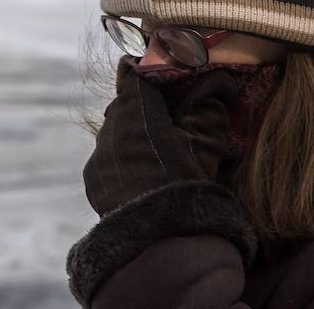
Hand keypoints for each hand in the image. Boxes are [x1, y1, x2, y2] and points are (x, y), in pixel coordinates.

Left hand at [83, 61, 239, 216]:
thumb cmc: (186, 183)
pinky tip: (145, 174)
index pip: (135, 73)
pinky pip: (109, 158)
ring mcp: (97, 155)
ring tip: (159, 151)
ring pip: (116, 132)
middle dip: (145, 105)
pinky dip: (124, 159)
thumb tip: (221, 78)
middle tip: (171, 117)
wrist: (159, 239)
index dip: (152, 73)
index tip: (168, 80)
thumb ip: (210, 102)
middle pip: (125, 103)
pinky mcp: (93, 180)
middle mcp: (108, 128)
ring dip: (134, 135)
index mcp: (132, 110)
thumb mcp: (207, 140)